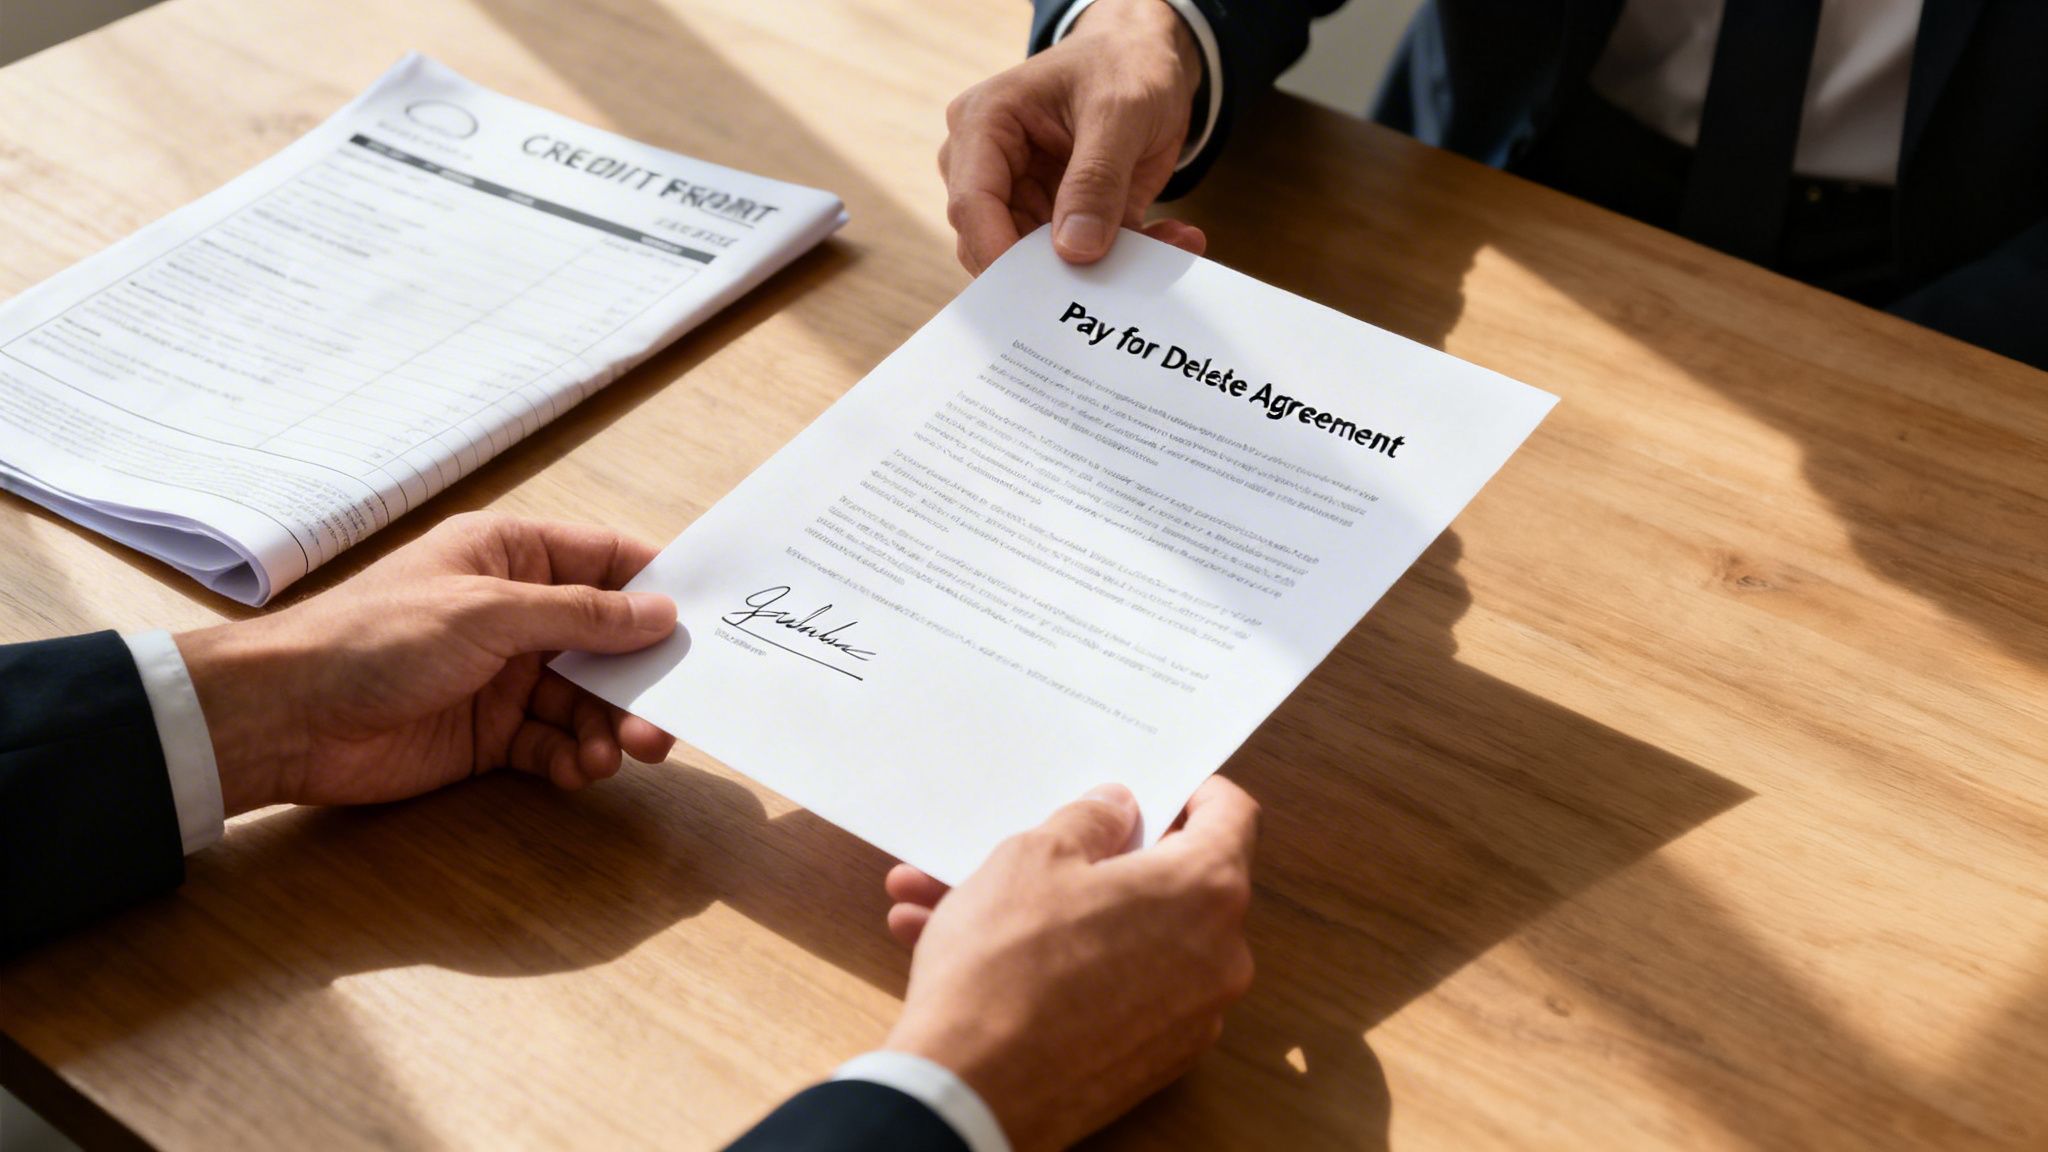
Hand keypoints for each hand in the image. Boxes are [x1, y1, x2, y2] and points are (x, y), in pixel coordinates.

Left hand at [176, 512, 677, 813]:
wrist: (289, 718)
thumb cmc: (378, 638)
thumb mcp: (489, 614)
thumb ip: (580, 616)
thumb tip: (661, 614)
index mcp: (510, 556)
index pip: (605, 561)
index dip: (657, 589)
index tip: (708, 623)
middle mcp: (514, 612)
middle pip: (605, 641)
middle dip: (639, 679)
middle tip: (666, 718)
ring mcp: (503, 676)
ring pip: (585, 699)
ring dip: (609, 727)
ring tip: (621, 754)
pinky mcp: (489, 734)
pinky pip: (552, 743)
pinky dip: (573, 758)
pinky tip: (579, 771)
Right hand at [882, 777, 1258, 1150]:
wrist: (971, 1096)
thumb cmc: (1007, 965)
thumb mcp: (1034, 857)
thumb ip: (1090, 821)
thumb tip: (1120, 810)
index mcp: (1205, 890)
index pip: (1232, 816)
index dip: (1191, 790)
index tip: (1155, 785)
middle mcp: (1218, 957)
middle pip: (1169, 882)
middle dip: (1092, 859)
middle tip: (1033, 843)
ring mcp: (1189, 1017)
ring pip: (1123, 939)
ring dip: (1051, 914)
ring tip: (951, 899)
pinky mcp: (1150, 1061)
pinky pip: (1110, 990)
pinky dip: (1057, 967)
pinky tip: (968, 953)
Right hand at [941, 0, 1209, 273]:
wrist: (1146, 55)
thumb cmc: (1122, 63)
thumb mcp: (1119, 112)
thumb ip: (1096, 179)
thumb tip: (1074, 250)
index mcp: (984, 125)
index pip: (973, 203)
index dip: (999, 254)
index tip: (1042, 294)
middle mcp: (991, 166)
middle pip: (997, 242)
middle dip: (1055, 270)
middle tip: (1113, 282)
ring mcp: (1022, 195)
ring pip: (1040, 262)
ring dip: (1100, 268)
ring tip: (1165, 243)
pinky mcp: (1056, 217)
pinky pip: (1080, 257)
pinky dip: (1126, 257)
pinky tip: (1172, 238)